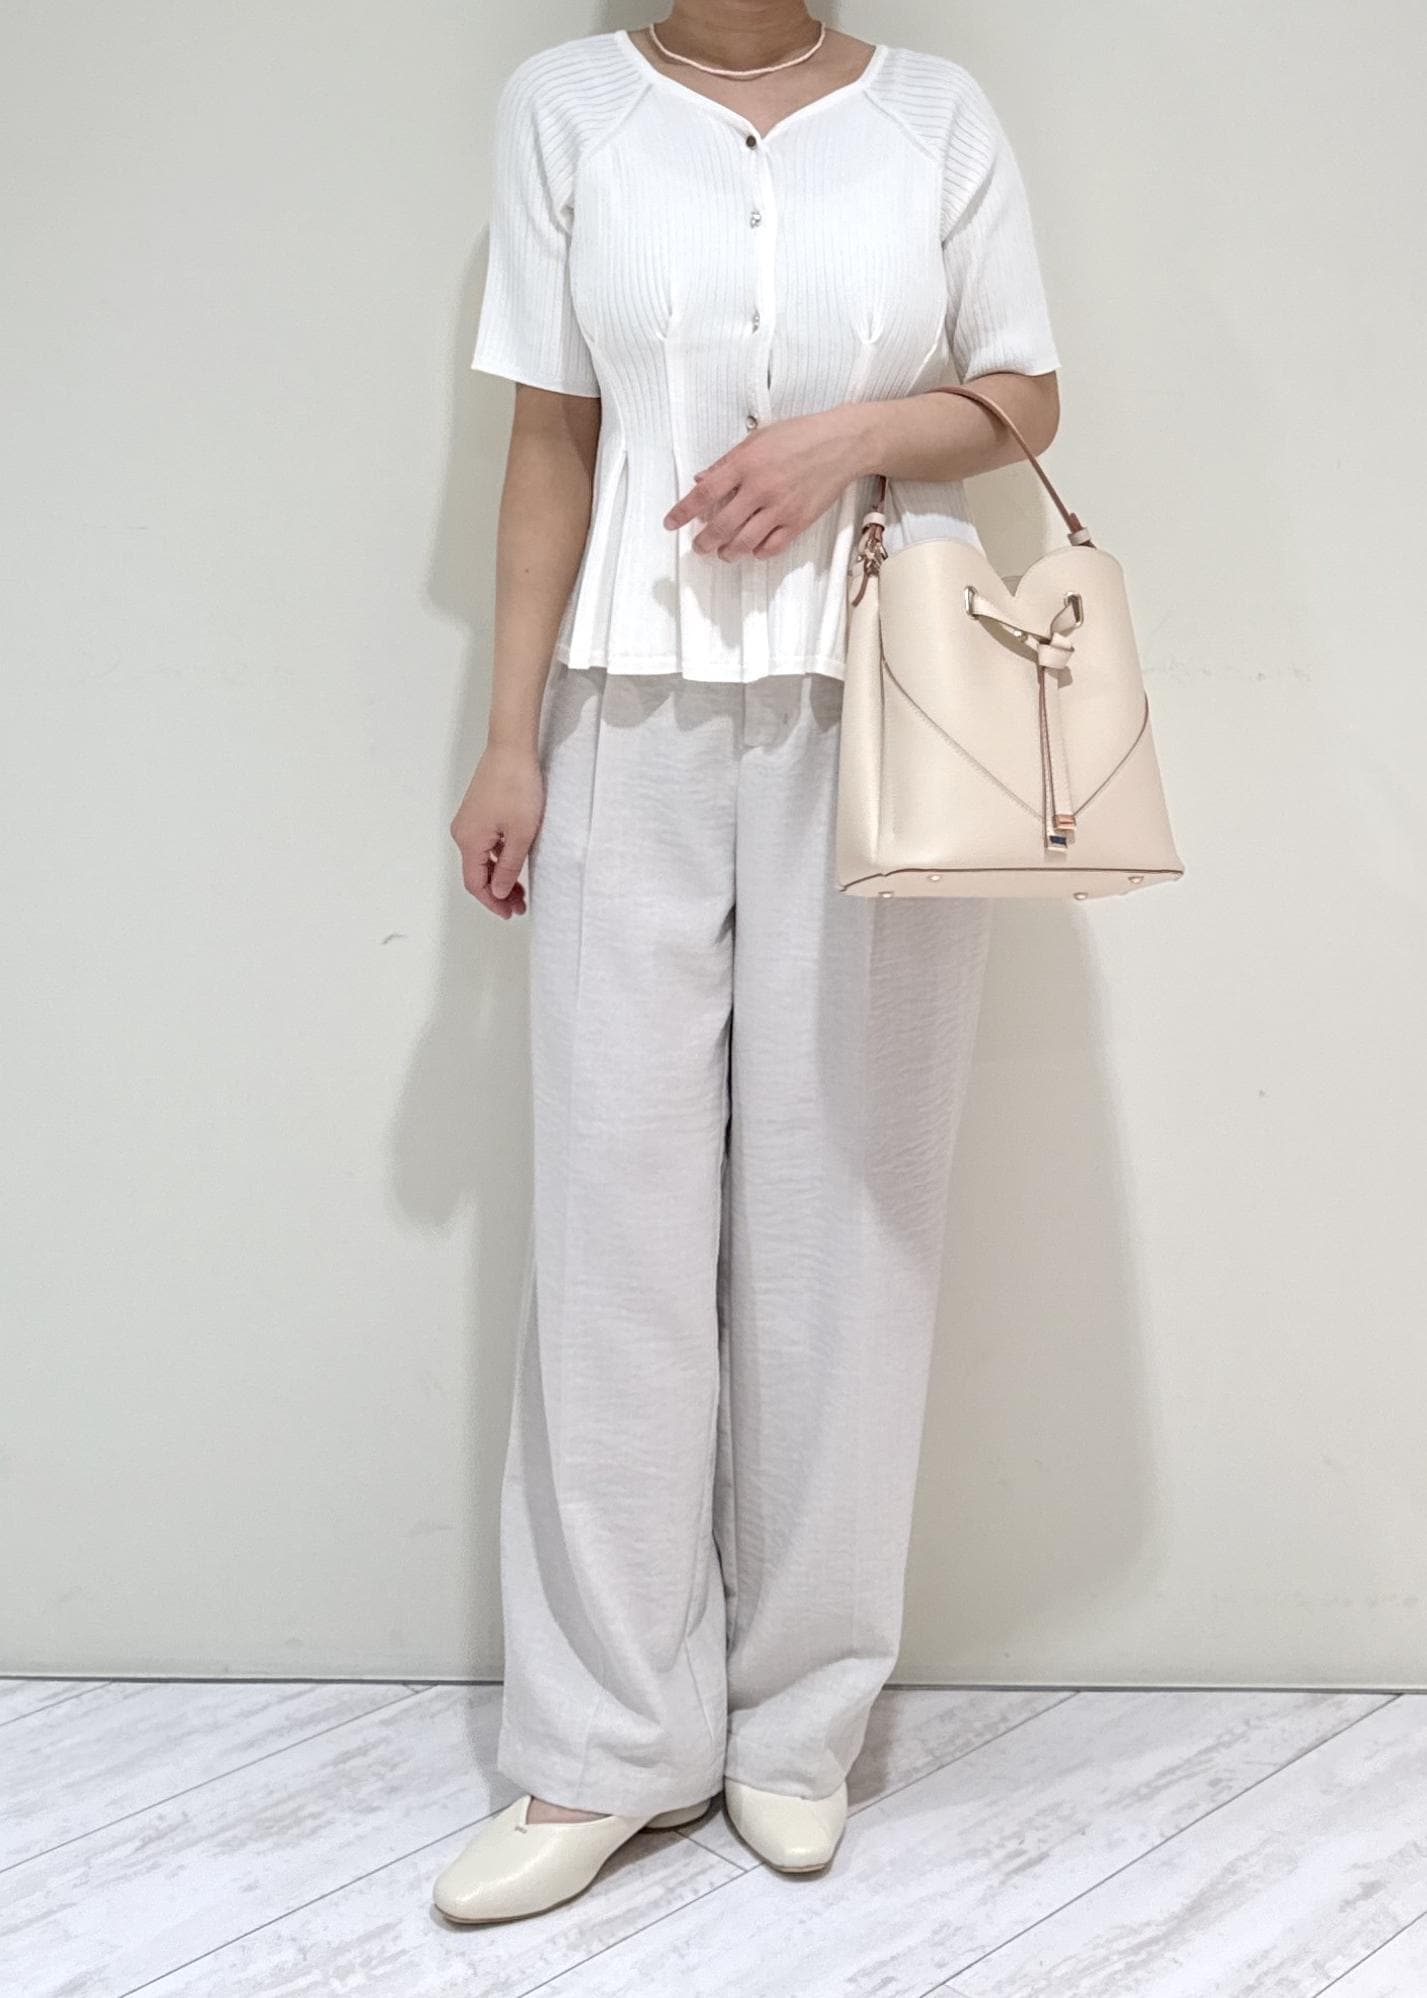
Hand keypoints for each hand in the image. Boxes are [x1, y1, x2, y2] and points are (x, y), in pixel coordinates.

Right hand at [450, 741, 543, 918]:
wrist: (512, 748)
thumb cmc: (518, 787)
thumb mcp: (520, 835)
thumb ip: (508, 868)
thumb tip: (498, 891)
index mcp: (469, 841)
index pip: (475, 884)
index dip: (492, 902)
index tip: (509, 913)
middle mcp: (462, 832)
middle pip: (477, 873)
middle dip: (497, 892)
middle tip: (519, 906)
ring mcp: (469, 820)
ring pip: (482, 859)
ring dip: (499, 876)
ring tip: (520, 889)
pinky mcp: (478, 810)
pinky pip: (485, 843)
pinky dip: (498, 858)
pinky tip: (515, 862)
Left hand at [663, 403, 873, 559]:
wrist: (842, 444)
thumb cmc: (799, 435)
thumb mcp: (759, 438)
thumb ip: (728, 461)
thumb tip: (701, 480)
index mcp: (745, 464)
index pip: (704, 494)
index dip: (683, 512)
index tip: (669, 523)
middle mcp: (760, 489)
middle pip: (721, 526)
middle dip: (703, 542)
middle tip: (699, 546)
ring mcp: (780, 508)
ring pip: (744, 542)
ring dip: (728, 552)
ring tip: (723, 552)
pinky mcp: (799, 521)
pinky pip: (772, 547)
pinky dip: (758, 552)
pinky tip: (753, 549)